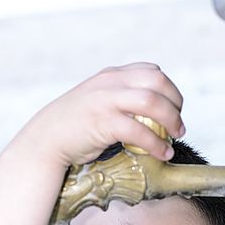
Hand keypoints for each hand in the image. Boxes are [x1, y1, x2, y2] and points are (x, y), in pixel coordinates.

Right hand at [15, 62, 184, 166]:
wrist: (46, 140)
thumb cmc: (73, 127)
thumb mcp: (97, 101)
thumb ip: (119, 99)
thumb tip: (149, 115)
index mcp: (111, 75)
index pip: (151, 71)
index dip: (169, 89)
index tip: (174, 108)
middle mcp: (110, 82)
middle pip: (158, 81)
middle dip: (175, 103)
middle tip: (178, 125)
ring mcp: (106, 100)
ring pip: (152, 102)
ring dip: (171, 121)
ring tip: (175, 137)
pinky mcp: (103, 122)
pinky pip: (139, 131)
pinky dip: (156, 144)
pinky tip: (162, 153)